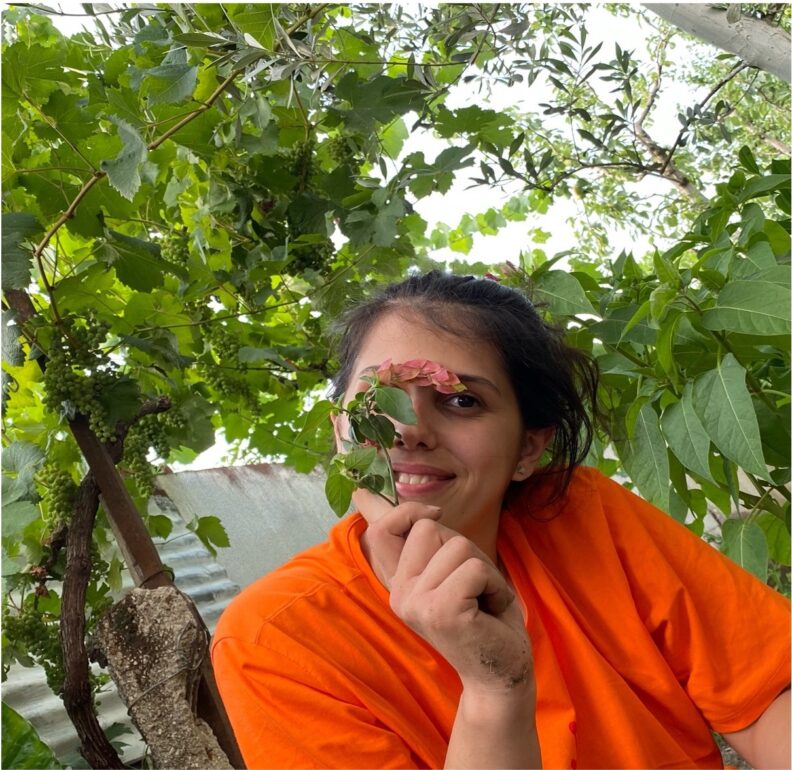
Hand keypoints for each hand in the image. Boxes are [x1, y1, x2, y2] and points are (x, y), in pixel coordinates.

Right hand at [362, 503, 533, 694]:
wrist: (502, 674)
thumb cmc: (484, 616)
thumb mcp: (448, 570)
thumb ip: (424, 541)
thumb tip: (367, 497)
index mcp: (398, 583)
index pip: (380, 530)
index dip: (406, 511)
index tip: (435, 514)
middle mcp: (399, 593)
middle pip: (430, 527)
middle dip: (465, 549)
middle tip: (473, 587)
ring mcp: (415, 603)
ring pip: (458, 546)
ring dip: (485, 571)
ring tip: (483, 601)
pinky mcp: (440, 611)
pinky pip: (476, 568)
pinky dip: (495, 586)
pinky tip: (491, 612)